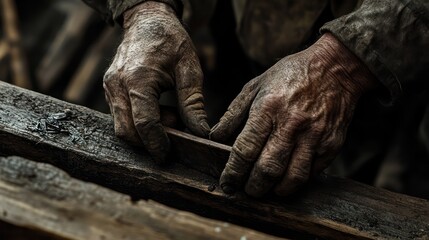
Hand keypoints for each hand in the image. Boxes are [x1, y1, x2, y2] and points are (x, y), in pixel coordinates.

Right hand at [103, 2, 208, 162]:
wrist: (147, 20)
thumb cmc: (170, 40)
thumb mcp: (189, 68)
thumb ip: (193, 103)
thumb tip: (200, 133)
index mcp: (138, 78)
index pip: (145, 123)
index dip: (158, 144)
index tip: (169, 156)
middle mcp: (117, 85)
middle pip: (127, 131)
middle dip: (150, 141)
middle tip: (176, 131)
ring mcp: (109, 87)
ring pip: (121, 126)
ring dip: (145, 132)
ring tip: (170, 115)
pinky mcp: (109, 89)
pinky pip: (121, 116)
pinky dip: (139, 122)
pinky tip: (158, 110)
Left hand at [210, 33, 376, 196]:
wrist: (335, 68)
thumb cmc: (290, 75)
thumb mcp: (255, 86)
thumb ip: (233, 113)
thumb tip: (215, 137)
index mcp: (268, 108)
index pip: (245, 150)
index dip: (233, 172)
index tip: (227, 183)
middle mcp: (291, 124)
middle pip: (267, 169)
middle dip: (253, 187)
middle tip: (246, 191)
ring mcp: (314, 136)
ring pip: (292, 178)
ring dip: (275, 190)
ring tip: (267, 189)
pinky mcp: (332, 144)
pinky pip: (312, 173)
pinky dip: (297, 181)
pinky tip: (287, 179)